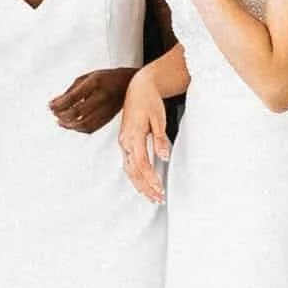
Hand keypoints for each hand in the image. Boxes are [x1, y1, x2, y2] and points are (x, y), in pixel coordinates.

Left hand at [51, 63, 136, 134]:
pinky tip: (72, 125)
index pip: (73, 97)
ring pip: (84, 124)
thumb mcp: (88, 77)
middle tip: (54, 114)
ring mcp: (106, 109)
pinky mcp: (109, 117)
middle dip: (62, 115)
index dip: (59, 104)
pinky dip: (79, 129)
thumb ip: (71, 89)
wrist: (129, 83)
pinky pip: (92, 128)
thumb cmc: (106, 78)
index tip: (50, 106)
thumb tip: (55, 102)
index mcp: (95, 83)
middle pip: (77, 112)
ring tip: (60, 122)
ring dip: (69, 125)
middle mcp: (101, 97)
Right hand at [120, 68, 172, 206]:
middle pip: (134, 171)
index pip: (142, 164)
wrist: (139, 88)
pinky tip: (143, 184)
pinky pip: (129, 164)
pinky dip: (136, 177)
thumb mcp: (158, 118)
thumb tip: (164, 157)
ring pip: (130, 170)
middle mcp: (125, 142)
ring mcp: (124, 143)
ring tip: (152, 197)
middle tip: (158, 200)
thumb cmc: (150, 102)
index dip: (150, 179)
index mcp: (133, 136)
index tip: (160, 190)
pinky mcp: (126, 143)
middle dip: (146, 188)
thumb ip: (160, 139)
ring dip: (140, 185)